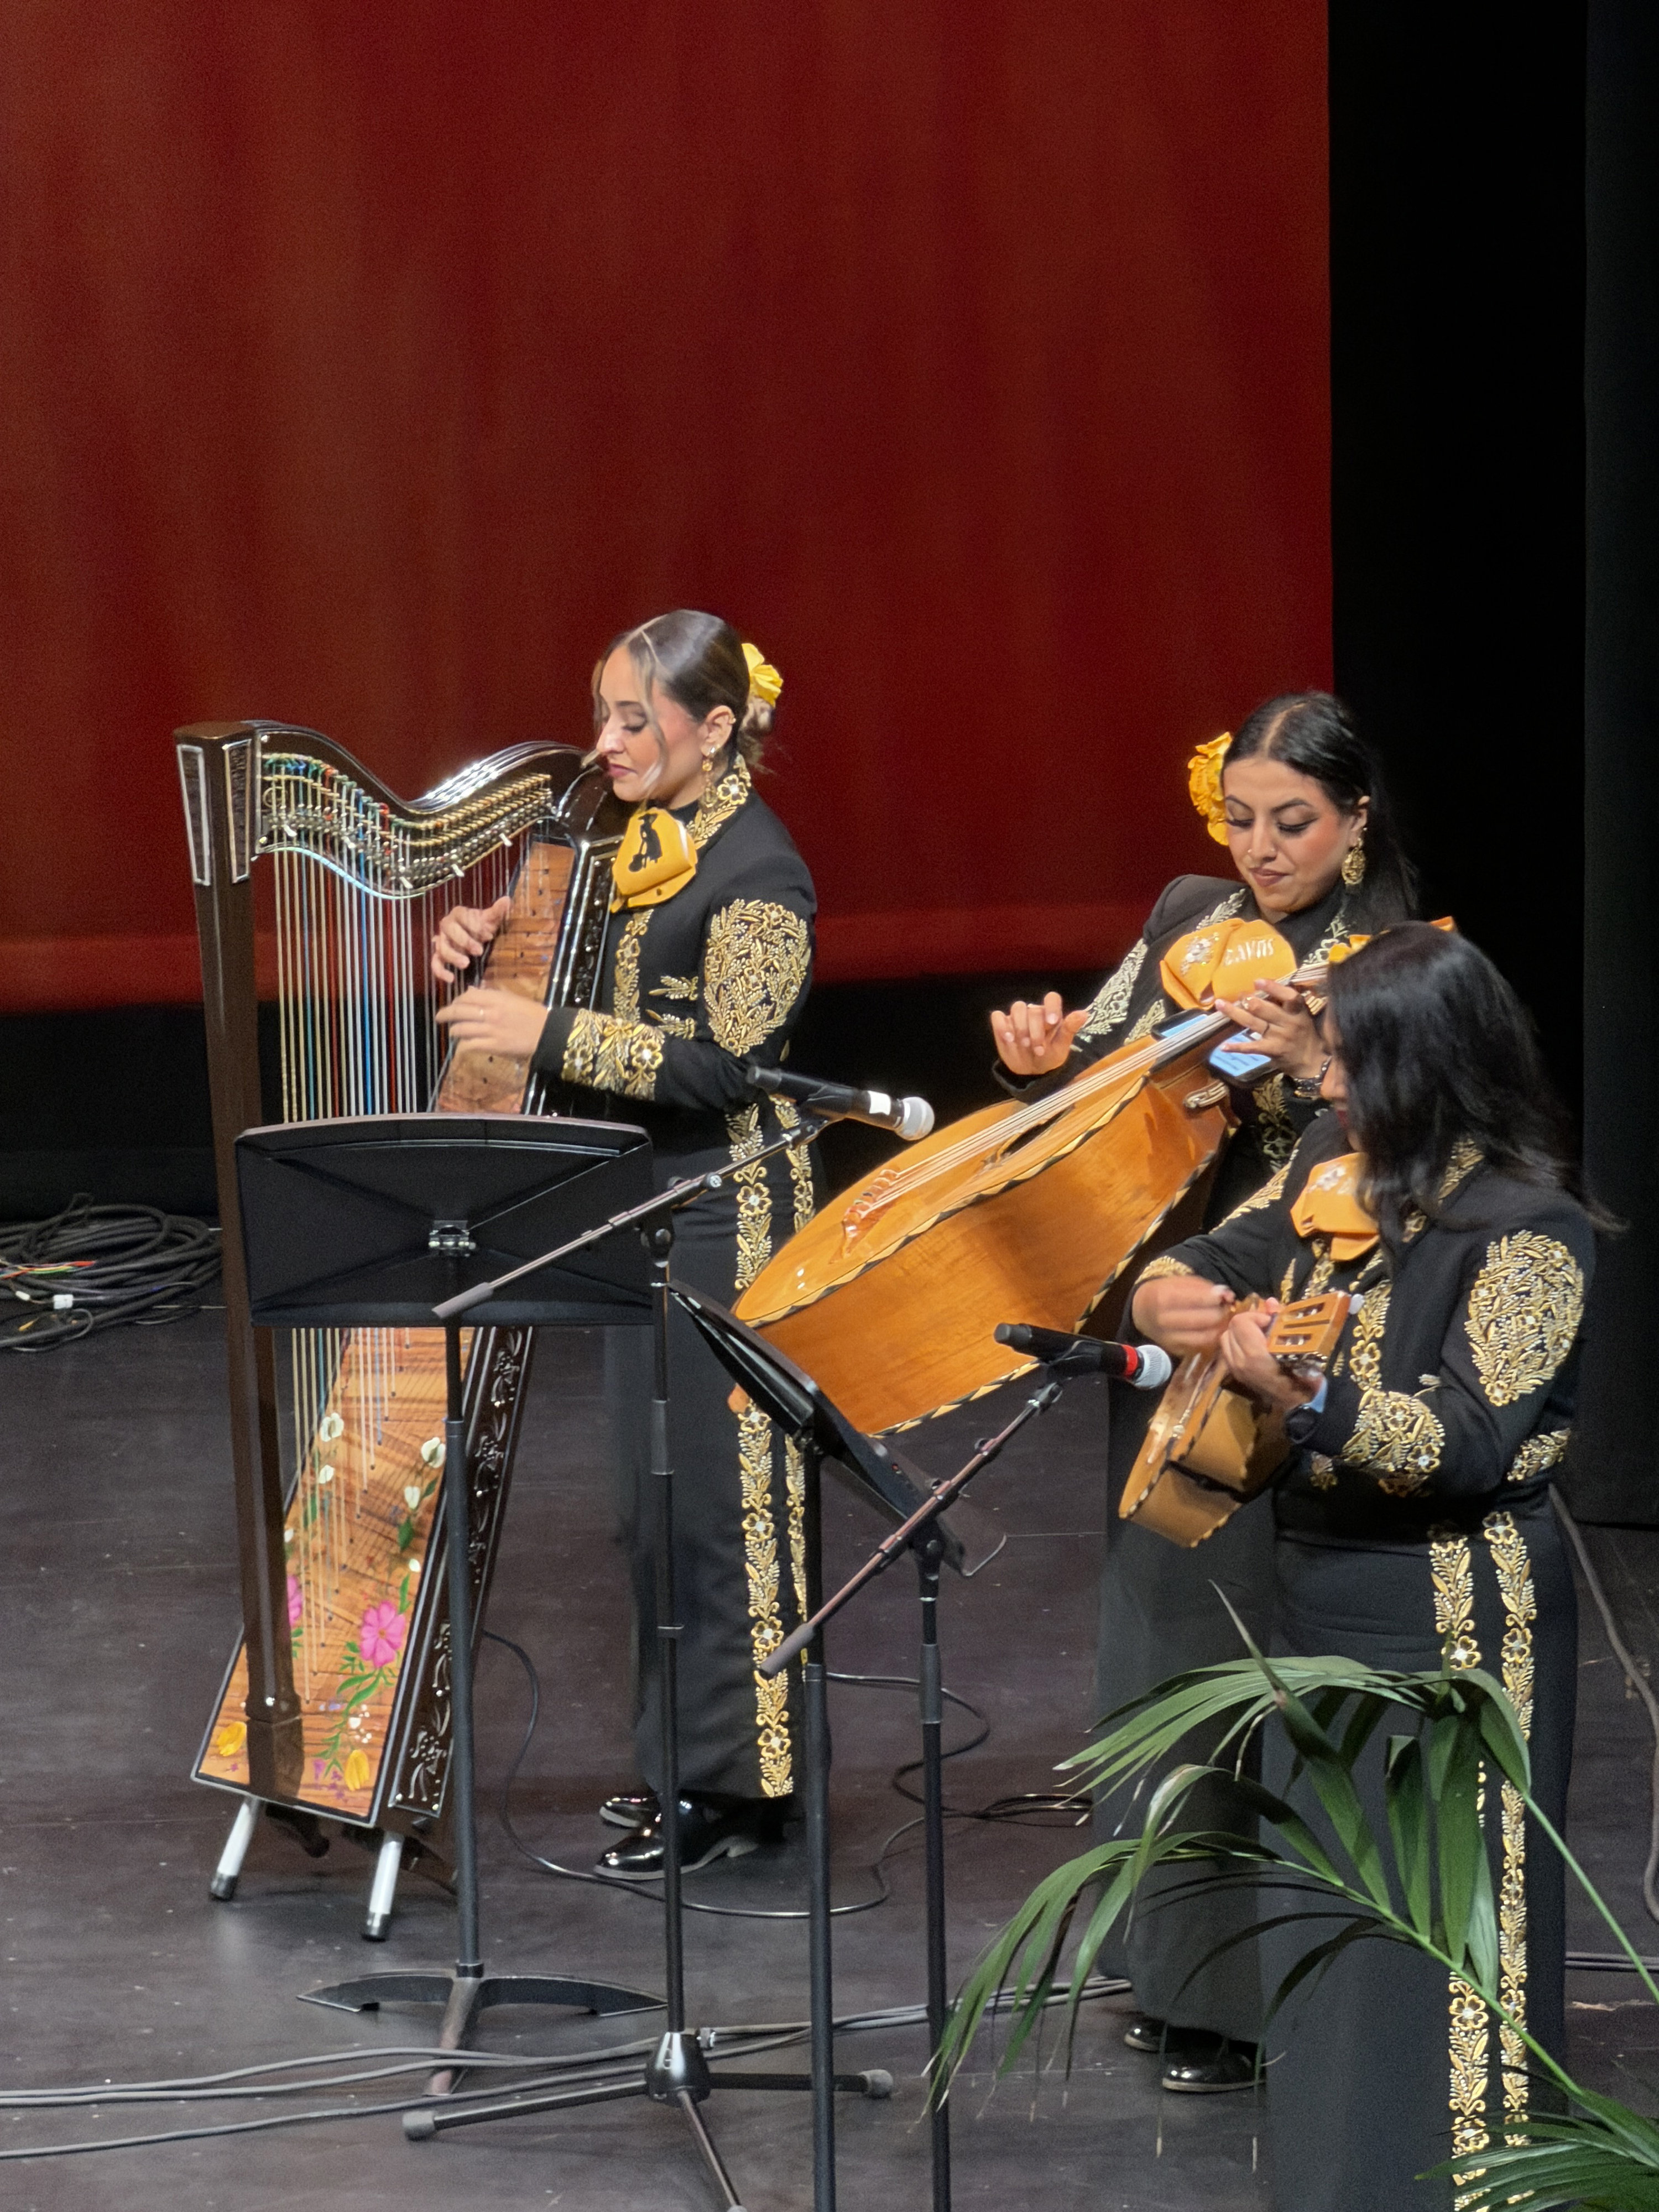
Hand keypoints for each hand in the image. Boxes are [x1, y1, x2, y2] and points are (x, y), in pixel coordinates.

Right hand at [431, 895, 511, 985]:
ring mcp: (441, 941)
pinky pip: (435, 963)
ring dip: (453, 956)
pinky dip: (440, 972)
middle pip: (449, 930)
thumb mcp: (491, 920)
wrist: (475, 939)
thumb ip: (497, 911)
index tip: (489, 936)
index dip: (473, 925)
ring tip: (466, 964)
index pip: (460, 915)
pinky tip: (451, 979)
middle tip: (479, 951)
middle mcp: (446, 926)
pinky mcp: (440, 956)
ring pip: (441, 947)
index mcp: (458, 914)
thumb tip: (507, 899)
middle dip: (464, 940)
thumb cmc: (482, 928)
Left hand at [434, 986, 548, 1059]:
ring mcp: (490, 1030)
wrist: (547, 1033)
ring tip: (453, 1033)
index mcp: (496, 998)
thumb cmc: (532, 1014)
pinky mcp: (493, 1046)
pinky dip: (462, 1047)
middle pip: (459, 1011)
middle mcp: (490, 1013)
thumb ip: (491, 994)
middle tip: (439, 1017)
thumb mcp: (512, 998)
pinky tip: (461, 1048)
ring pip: (461, 1029)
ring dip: (453, 1031)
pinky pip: (470, 1045)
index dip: (456, 1000)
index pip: (467, 996)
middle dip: (445, 1014)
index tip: (453, 1004)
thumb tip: (471, 991)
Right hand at [991, 991, 1089, 1076]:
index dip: (1051, 1007)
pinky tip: (1008, 1038)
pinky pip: (998, 1017)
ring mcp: (1017, 1017)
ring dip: (1020, 1026)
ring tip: (1024, 1044)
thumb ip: (1070, 1028)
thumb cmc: (1049, 1056)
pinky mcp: (1002, 1024)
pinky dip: (1001, 1026)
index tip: (1051, 1022)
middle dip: (1036, 1031)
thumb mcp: (1062, 1046)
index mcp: (1051, 1014)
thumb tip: (1084, 1013)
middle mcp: (1034, 1012)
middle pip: (1033, 1010)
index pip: (1052, 998)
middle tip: (1038, 1049)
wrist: (1031, 1071)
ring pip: (1017, 1008)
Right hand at [1130, 1273, 1236, 1356]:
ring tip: (1223, 1318)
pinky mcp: (1176, 1351)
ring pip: (1206, 1336)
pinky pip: (1201, 1346)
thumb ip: (1204, 1287)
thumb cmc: (1165, 1292)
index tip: (1225, 1295)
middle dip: (1221, 1312)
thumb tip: (1228, 1295)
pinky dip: (1212, 1337)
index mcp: (1162, 1298)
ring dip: (1220, 1327)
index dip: (1215, 1298)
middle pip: (1204, 1319)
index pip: (1196, 1299)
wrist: (1143, 1312)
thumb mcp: (1179, 1282)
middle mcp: (1164, 1320)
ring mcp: (1169, 1338)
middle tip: (1227, 1307)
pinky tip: (1213, 1328)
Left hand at [1213, 978, 1324, 1083]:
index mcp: (1298, 1011)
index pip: (1289, 997)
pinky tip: (1223, 1046)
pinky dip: (1237, 1047)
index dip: (1273, 988)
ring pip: (1253, 1023)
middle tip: (1238, 994)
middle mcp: (1288, 1023)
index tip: (1257, 981)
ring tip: (1220, 1004)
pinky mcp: (1271, 1051)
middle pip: (1265, 1009)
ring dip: (1235, 1013)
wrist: (1312, 1061)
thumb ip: (1287, 1002)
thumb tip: (1266, 984)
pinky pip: (1251, 1048)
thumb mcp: (1302, 1015)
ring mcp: (1279, 1037)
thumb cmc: (1304, 1033)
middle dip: (1249, 1000)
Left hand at [1217, 1302, 1319, 1410]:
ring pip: (1226, 1338)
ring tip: (1258, 1336)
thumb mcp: (1297, 1344)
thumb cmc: (1303, 1373)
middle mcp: (1239, 1362)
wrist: (1299, 1402)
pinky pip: (1228, 1350)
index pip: (1240, 1322)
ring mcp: (1235, 1369)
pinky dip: (1237, 1343)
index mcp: (1254, 1354)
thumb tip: (1269, 1302)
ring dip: (1239, 1333)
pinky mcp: (1234, 1374)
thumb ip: (1280, 1321)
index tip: (1270, 1322)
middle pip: (1231, 1328)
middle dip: (1247, 1323)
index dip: (1256, 1317)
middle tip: (1264, 1328)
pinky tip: (1253, 1346)